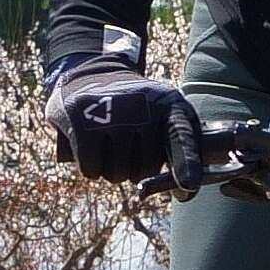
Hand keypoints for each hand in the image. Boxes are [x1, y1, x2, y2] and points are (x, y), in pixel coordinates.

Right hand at [49, 64, 192, 182]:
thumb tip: (186, 193)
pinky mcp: (80, 122)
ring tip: (110, 141)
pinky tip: (92, 146)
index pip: (181, 138)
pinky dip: (91, 168)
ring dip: (112, 170)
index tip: (189, 185)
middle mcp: (142, 107)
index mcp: (170, 106)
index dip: (187, 163)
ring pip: (117, 175)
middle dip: (135, 168)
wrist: (92, 76)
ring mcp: (110, 113)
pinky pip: (91, 170)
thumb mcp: (167, 118)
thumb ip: (184, 153)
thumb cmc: (139, 111)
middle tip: (128, 141)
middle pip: (145, 170)